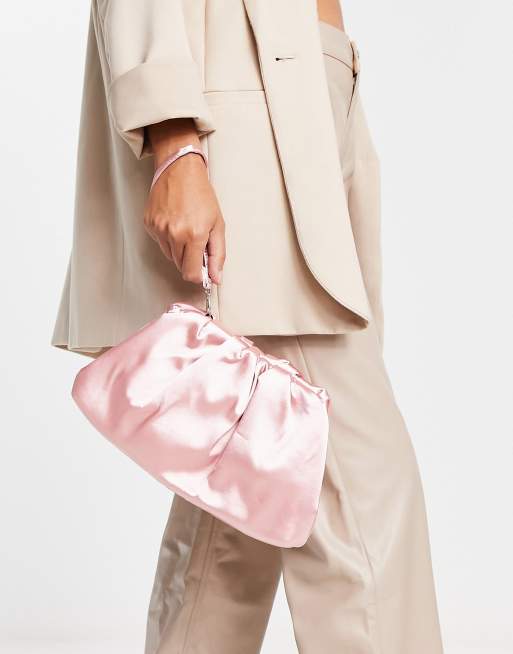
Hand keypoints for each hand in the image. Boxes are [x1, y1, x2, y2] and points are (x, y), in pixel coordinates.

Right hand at [143, 119, 224, 284]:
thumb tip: (216, 278)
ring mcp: (159, 229)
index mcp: (194, 235)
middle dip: (190, 259)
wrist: (180, 170)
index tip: (202, 269)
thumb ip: (217, 255)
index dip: (198, 275)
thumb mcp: (217, 225)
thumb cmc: (201, 195)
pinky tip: (174, 222)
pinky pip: (160, 242)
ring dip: (179, 249)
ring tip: (186, 228)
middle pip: (180, 266)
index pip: (191, 274)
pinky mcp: (149, 224)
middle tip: (197, 241)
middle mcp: (174, 234)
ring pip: (170, 255)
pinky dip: (168, 238)